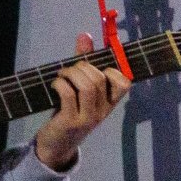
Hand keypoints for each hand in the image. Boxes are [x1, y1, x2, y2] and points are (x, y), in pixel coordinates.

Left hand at [34, 35, 129, 170]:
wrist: (56, 145)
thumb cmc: (69, 113)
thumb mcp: (80, 90)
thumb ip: (84, 64)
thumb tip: (85, 36)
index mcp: (110, 102)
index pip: (124, 82)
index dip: (112, 69)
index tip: (95, 67)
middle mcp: (103, 110)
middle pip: (100, 79)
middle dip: (82, 67)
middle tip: (69, 70)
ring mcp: (88, 117)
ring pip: (87, 85)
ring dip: (71, 74)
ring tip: (62, 75)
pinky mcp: (71, 121)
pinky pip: (69, 94)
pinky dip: (60, 83)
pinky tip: (55, 84)